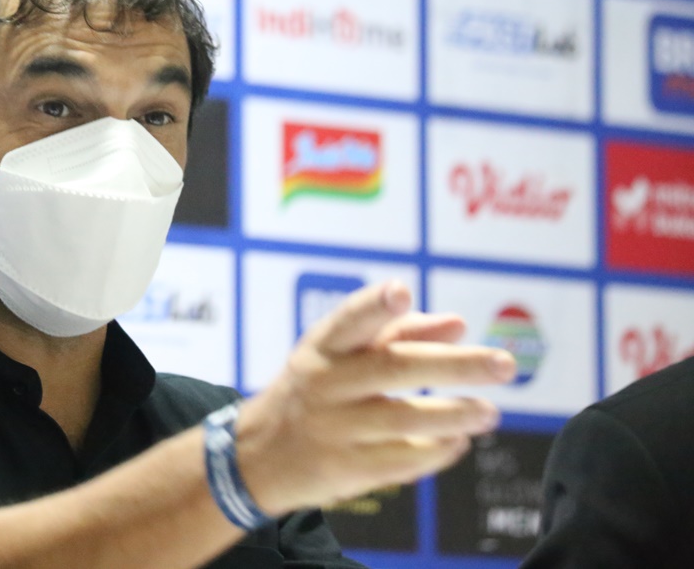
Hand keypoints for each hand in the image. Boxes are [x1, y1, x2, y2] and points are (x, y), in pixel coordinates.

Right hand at [236, 280, 514, 515]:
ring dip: (455, 414)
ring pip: (404, 419)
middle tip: (503, 364)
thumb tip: (458, 324)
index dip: (373, 305)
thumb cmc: (313, 392)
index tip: (401, 292)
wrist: (259, 456)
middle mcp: (326, 384)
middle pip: (393, 369)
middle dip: (454, 365)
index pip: (349, 320)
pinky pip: (402, 461)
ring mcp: (334, 429)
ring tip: (488, 411)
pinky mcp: (345, 469)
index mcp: (323, 347)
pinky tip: (459, 441)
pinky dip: (438, 451)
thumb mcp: (338, 355)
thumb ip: (398, 333)